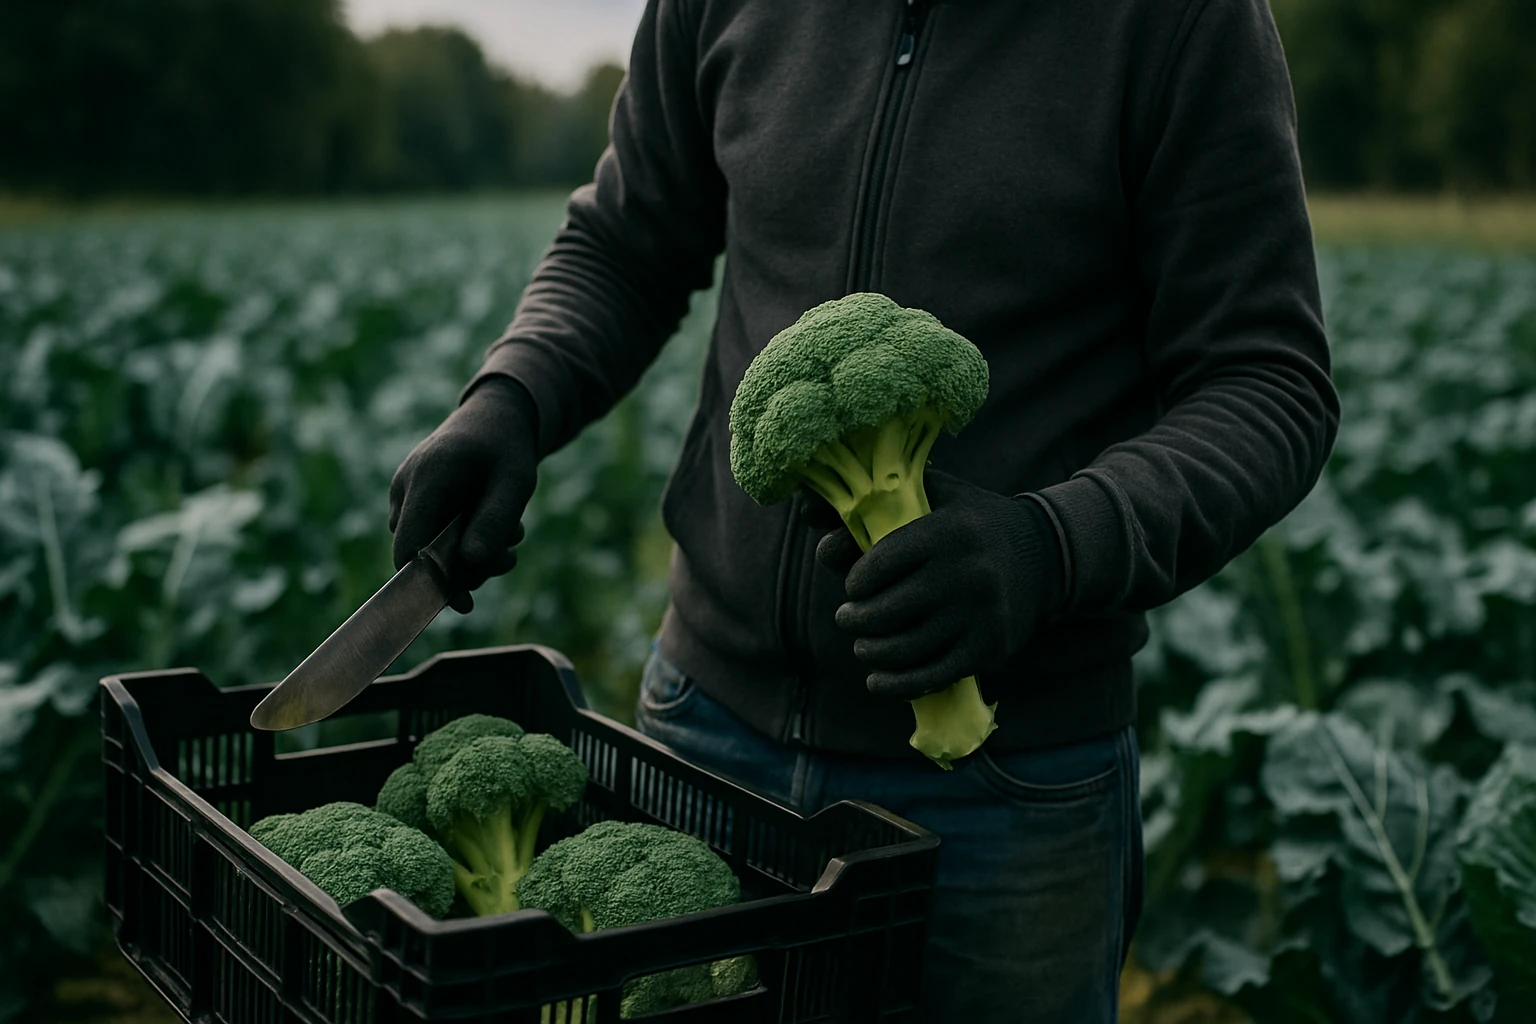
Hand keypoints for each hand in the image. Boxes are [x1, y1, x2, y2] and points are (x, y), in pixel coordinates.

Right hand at [388, 376, 540, 610]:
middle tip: (508, 558)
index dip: (431, 582)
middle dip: (467, 567)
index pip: (409, 548)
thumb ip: (493, 522)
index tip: (464, 603)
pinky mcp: (413, 500)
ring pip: (428, 548)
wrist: (495, 417)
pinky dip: (462, 541)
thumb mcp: (515, 483)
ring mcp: (405, 493)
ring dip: (471, 555)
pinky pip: (431, 535)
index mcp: (427, 480)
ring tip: (509, 534)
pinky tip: (491, 527)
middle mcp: (405, 487)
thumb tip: (471, 565)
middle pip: (421, 554)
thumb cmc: (507, 448)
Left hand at [814, 470, 1064, 699]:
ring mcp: (979, 615)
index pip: (878, 565)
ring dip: (871, 653)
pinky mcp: (988, 649)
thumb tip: (807, 511)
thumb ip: (874, 501)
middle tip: (848, 618)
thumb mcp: (933, 496)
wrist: (1046, 556)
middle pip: (886, 612)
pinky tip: (877, 680)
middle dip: (855, 620)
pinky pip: (930, 676)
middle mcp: (965, 574)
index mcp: (946, 531)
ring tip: (864, 646)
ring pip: (903, 649)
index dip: (855, 581)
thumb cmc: (972, 523)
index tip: (852, 585)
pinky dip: (895, 685)